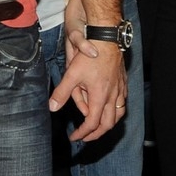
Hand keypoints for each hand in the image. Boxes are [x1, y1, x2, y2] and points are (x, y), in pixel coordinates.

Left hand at [51, 0, 126, 140]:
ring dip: (109, 124)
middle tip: (87, 137)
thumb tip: (52, 108)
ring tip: (100, 126)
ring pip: (119, 114)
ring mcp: (120, 89)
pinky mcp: (123, 81)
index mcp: (100, 97)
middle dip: (97, 134)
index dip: (83, 133)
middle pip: (108, 123)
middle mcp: (113, 96)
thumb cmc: (90, 55)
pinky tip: (111, 106)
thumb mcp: (71, 74)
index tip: (75, 138)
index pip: (92, 123)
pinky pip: (123, 102)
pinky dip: (117, 110)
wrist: (107, 38)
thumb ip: (62, 92)